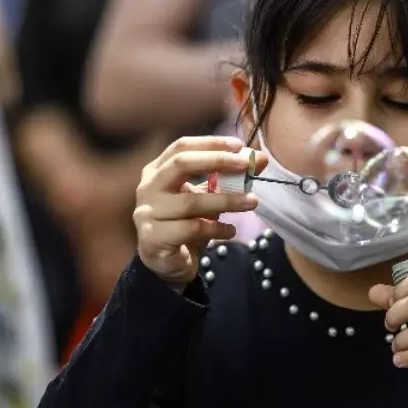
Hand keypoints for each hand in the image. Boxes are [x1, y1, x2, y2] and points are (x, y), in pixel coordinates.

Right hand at [133, 136, 265, 289]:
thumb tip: (260, 158)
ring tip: (251, 202)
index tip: (239, 145)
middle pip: (181, 164)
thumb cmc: (187, 224)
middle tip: (246, 165)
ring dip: (226, 200)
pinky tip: (231, 231)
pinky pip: (191, 228)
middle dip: (217, 161)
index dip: (210, 143)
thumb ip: (229, 177)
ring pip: (191, 201)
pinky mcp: (153, 237)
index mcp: (157, 170)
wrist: (167, 264)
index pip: (182, 147)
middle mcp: (148, 187)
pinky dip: (217, 228)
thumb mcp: (208, 197)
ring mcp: (147, 212)